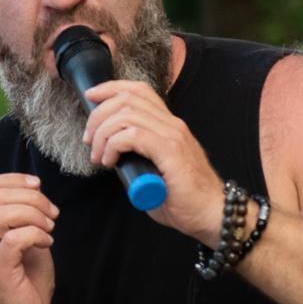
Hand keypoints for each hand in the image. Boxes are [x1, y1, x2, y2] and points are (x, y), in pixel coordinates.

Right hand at [0, 173, 56, 303]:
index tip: (38, 187)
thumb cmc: (25, 288)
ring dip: (33, 214)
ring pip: (1, 214)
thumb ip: (26, 221)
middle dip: (31, 197)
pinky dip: (35, 234)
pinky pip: (13, 239)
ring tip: (49, 228)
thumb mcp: (27, 246)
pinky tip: (46, 243)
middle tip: (52, 214)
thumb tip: (37, 193)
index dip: (13, 179)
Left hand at [80, 80, 225, 245]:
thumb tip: (114, 156)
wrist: (213, 215)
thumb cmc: (185, 200)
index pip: (139, 91)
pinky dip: (113, 145)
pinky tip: (110, 161)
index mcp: (170, 125)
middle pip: (127, 99)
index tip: (91, 97)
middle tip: (89, 139)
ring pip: (126, 115)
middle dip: (99, 115)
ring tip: (98, 155)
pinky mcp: (170, 151)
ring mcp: (173, 136)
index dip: (111, 88)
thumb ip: (138, 158)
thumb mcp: (155, 171)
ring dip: (103, 133)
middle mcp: (172, 124)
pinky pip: (133, 135)